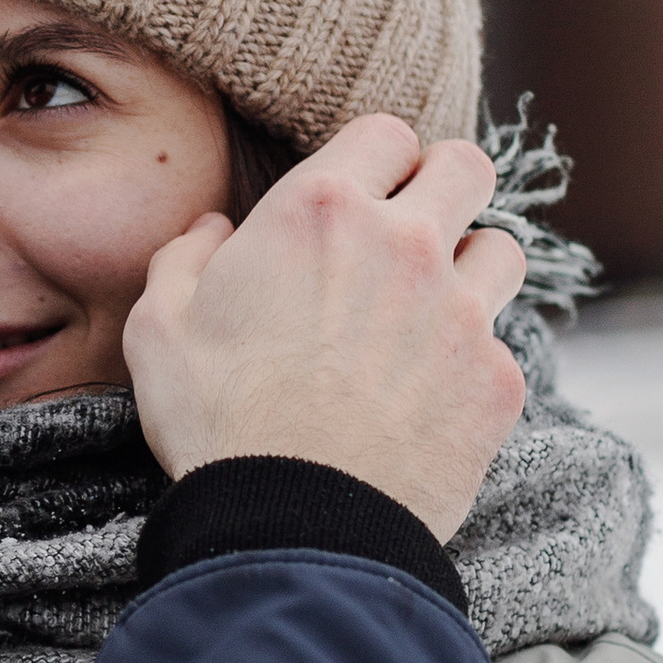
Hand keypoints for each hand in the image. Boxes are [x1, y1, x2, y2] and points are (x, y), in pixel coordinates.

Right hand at [123, 122, 526, 545]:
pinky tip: (431, 394)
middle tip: (412, 230)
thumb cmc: (216, 424)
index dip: (374, 159)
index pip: (387, 133)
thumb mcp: (159, 328)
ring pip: (503, 249)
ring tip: (433, 309)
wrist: (292, 529)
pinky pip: (503, 344)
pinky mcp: (496, 380)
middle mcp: (406, 245)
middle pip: (467, 166)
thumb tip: (213, 230)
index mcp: (322, 211)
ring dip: (472, 267)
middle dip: (443, 187)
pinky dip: (474, 360)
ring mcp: (463, 312)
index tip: (361, 194)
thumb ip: (184, 258)